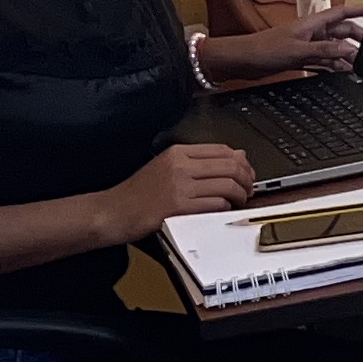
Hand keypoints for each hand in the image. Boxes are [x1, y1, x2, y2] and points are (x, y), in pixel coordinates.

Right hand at [99, 143, 259, 236]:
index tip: (247, 172)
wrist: (114, 211)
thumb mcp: (166, 167)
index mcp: (177, 152)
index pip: (221, 149)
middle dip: (246, 178)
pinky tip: (224, 210)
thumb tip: (235, 156)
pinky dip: (226, 208)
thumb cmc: (138, 193)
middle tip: (248, 188)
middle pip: (229, 165)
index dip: (241, 161)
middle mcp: (180, 165)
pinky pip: (215, 204)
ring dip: (240, 195)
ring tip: (239, 201)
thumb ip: (198, 162)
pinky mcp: (179, 206)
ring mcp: (180, 186)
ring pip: (227, 184)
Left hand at [208, 7, 362, 77]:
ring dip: (346, 55)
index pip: (342, 12)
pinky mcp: (303, 57)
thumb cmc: (263, 48)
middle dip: (358, 39)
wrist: (244, 60)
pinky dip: (335, 65)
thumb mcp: (298, 50)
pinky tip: (343, 72)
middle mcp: (313, 32)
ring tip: (360, 65)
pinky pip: (326, 60)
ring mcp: (309, 45)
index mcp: (313, 23)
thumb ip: (325, 49)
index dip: (360, 10)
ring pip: (335, 48)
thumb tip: (348, 49)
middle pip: (343, 32)